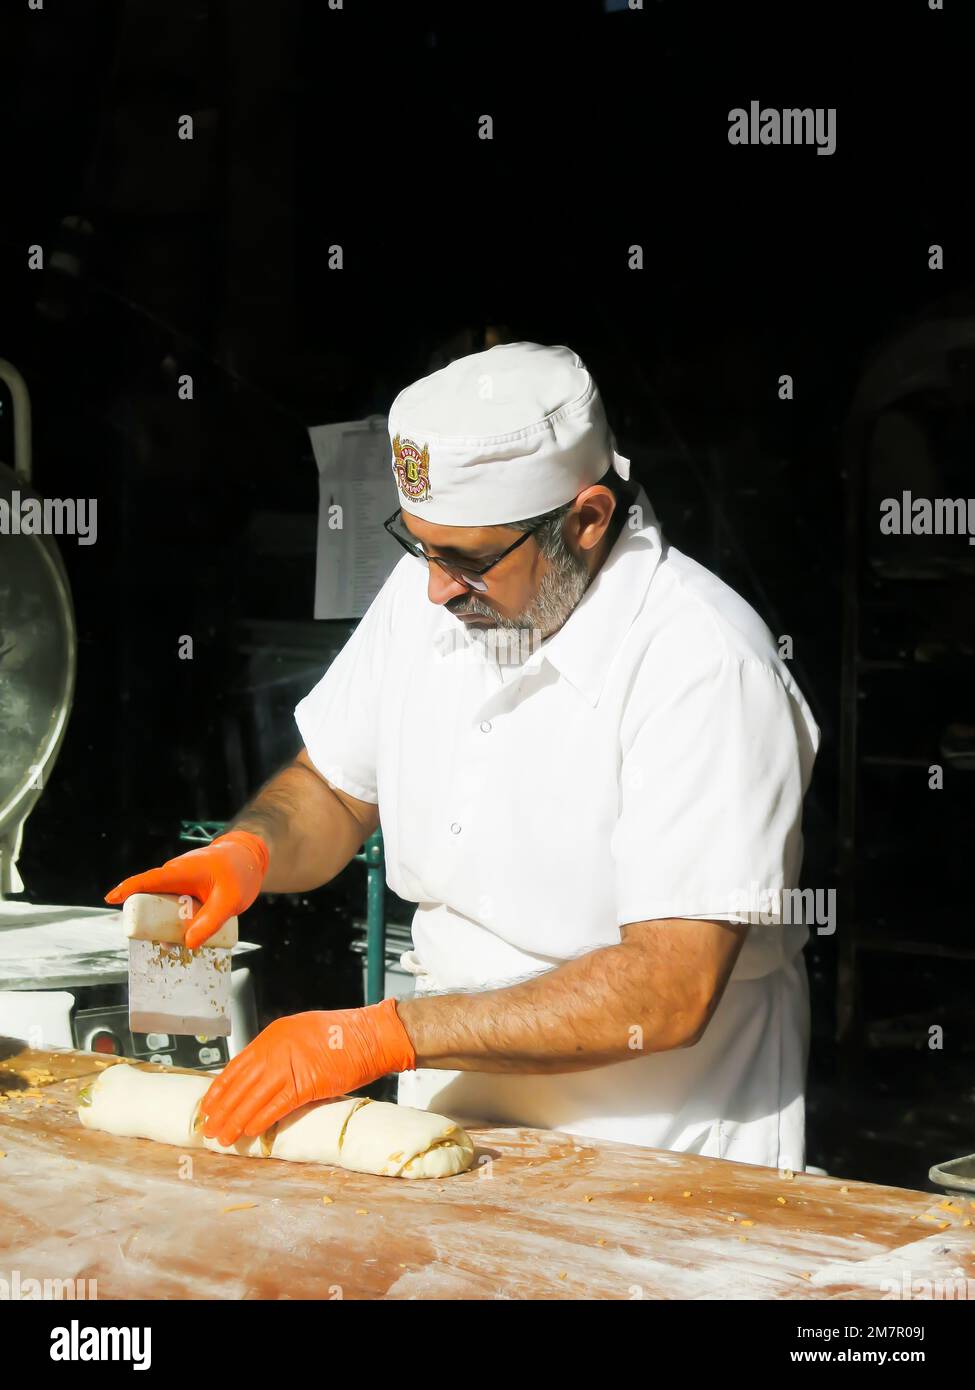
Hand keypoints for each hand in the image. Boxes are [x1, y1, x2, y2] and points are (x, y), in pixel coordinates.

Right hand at [104, 830, 268, 947]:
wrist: (249, 859)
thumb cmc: (239, 873)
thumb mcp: (230, 901)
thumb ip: (211, 921)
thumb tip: (188, 944)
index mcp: (180, 871)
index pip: (149, 880)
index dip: (128, 889)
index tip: (109, 899)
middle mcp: (175, 877)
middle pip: (151, 900)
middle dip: (149, 922)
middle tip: (163, 942)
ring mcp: (179, 885)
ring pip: (162, 908)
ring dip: (165, 926)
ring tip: (178, 944)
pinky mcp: (185, 893)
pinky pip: (174, 910)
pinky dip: (176, 923)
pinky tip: (189, 937)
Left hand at [199, 999, 416, 1146]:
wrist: (372, 1035)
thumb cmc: (343, 1036)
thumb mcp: (302, 1033)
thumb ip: (280, 1051)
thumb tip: (261, 1075)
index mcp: (273, 1035)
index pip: (236, 1065)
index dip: (219, 1089)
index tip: (207, 1106)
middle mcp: (277, 1048)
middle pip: (240, 1084)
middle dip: (222, 1110)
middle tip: (208, 1129)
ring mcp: (291, 1065)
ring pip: (253, 1098)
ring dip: (235, 1121)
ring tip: (223, 1138)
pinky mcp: (307, 1083)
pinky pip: (277, 1105)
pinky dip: (261, 1120)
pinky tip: (249, 1131)